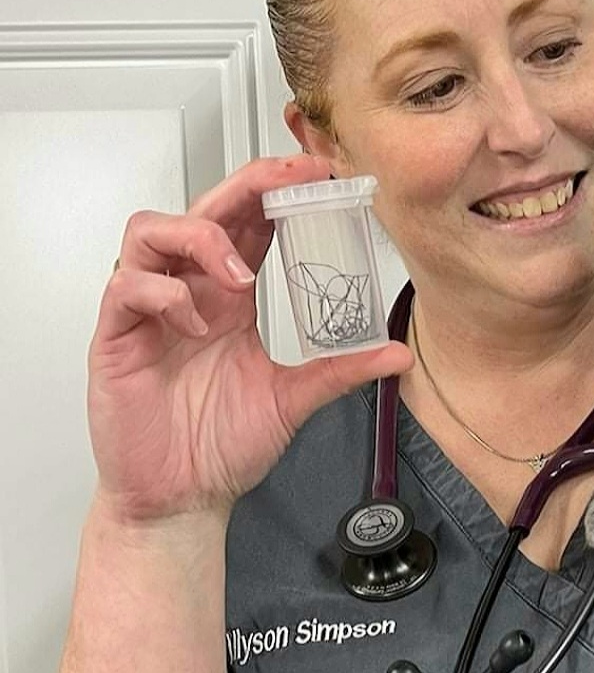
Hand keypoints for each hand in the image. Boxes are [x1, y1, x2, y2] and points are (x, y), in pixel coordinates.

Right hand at [88, 155, 412, 524]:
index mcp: (229, 296)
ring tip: (239, 277)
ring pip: (150, 231)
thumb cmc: (221, 445)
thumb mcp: (293, 398)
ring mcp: (149, 311)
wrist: (182, 500)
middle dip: (245, 185)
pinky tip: (194, 321)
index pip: (248, 222)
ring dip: (200, 238)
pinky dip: (163, 293)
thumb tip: (398, 354)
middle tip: (289, 178)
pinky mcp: (116, 338)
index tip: (319, 173)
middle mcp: (189, 292)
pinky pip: (126, 287)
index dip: (276, 189)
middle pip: (204, 209)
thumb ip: (341, 370)